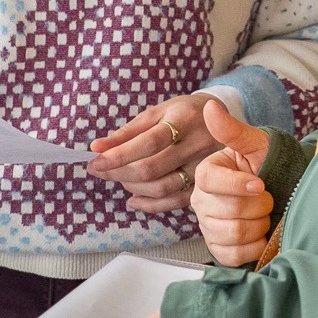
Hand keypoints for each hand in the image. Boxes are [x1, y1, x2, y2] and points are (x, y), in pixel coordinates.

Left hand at [89, 93, 224, 213]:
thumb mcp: (157, 113)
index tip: (95, 162)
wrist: (222, 120)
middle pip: (153, 169)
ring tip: (120, 178)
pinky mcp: (206, 184)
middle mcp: (199, 144)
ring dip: (133, 188)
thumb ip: (127, 132)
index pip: (149, 142)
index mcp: (185, 119)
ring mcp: (205, 166)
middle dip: (119, 173)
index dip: (120, 155)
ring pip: (163, 188)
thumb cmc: (182, 114)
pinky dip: (150, 205)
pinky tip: (134, 200)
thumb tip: (97, 148)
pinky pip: (175, 202)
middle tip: (99, 171)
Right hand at [190, 101, 273, 266]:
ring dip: (259, 225)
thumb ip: (233, 129)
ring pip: (233, 233)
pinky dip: (253, 247)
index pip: (210, 180)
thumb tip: (209, 107)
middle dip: (259, 205)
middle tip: (269, 197)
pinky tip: (260, 235)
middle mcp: (201, 200)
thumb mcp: (256, 143)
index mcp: (207, 172)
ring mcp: (208, 226)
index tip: (261, 183)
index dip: (238, 185)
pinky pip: (232, 255)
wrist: (283, 189)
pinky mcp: (218, 248)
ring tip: (265, 214)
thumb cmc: (268, 164)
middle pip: (227, 211)